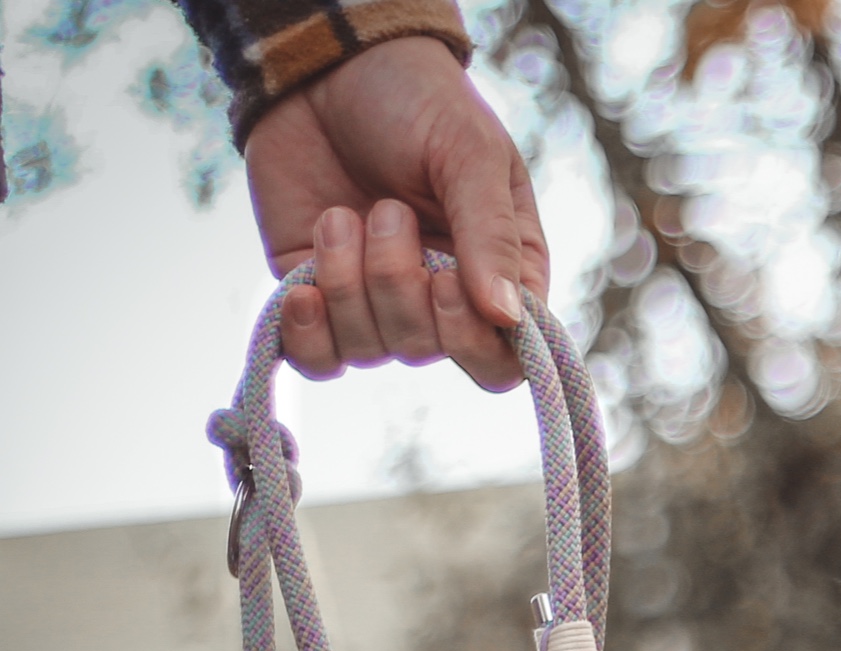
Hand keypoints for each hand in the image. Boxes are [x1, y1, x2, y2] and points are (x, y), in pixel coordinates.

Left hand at [245, 36, 548, 389]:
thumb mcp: (470, 155)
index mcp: (500, 273)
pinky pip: (316, 359)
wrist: (326, 69)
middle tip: (387, 210)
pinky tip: (300, 289)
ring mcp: (378, 302)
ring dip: (347, 282)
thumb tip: (508, 317)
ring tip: (341, 215)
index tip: (448, 282)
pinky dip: (306, 334)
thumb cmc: (418, 103)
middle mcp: (443, 300)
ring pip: (368, 349)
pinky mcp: (317, 298)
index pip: (502, 358)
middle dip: (397, 285)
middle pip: (428, 351)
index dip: (472, 339)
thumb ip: (491, 235)